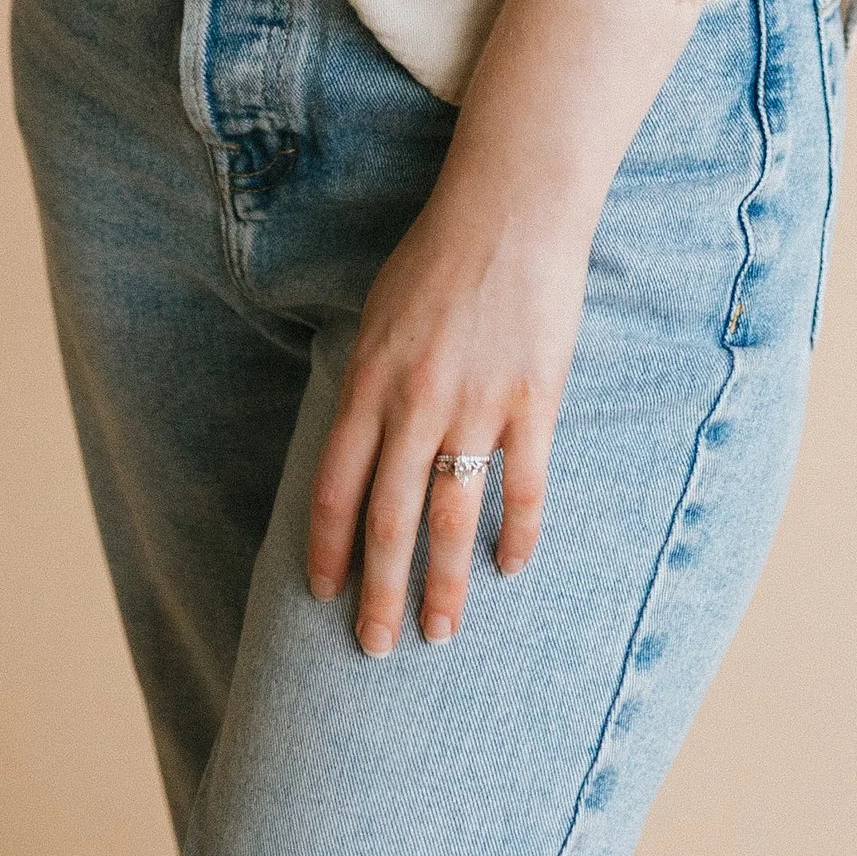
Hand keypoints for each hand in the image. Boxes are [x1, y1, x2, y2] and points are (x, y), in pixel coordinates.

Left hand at [306, 164, 594, 652]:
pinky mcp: (533, 401)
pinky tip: (512, 568)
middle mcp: (416, 402)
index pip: (335, 487)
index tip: (322, 595)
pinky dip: (519, 534)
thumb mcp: (377, 314)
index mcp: (368, 380)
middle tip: (374, 648)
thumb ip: (367, 383)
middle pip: (388, 521)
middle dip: (378, 593)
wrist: (511, 207)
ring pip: (453, 519)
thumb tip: (358, 447)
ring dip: (444, 586)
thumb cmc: (438, 254)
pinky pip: (525, 485)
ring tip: (439, 634)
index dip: (326, 549)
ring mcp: (477, 406)